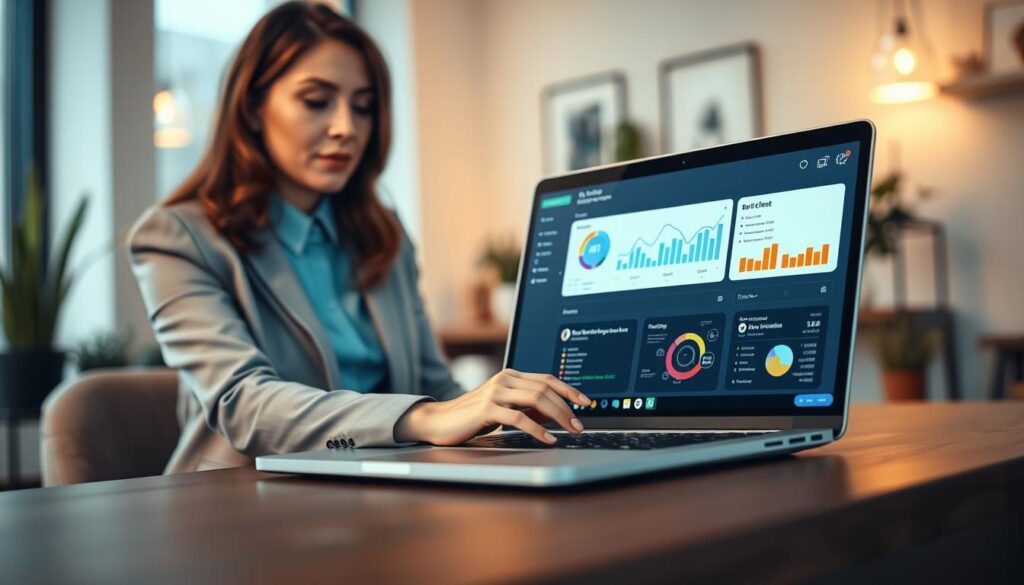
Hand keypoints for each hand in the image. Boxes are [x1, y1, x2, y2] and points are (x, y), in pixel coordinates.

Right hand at [394, 369, 590, 445]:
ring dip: (558, 416)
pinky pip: (519, 417)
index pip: (547, 378)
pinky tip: (547, 438)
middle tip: (580, 425)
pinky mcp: (487, 408)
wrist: (440, 421)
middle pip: (545, 388)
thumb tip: (556, 414)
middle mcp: (505, 379)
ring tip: (570, 430)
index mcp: (510, 376)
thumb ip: (527, 407)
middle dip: (568, 407)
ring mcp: (495, 392)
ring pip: (536, 399)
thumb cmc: (473, 417)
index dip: (570, 390)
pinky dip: (537, 429)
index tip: (586, 403)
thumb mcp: (504, 408)